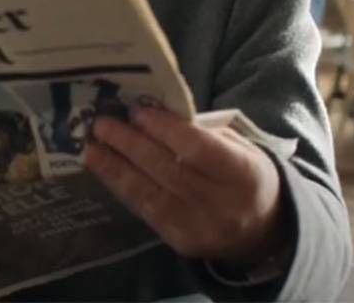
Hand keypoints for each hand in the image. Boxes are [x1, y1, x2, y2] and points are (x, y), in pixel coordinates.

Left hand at [84, 105, 286, 268]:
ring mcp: (200, 227)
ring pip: (150, 193)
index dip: (164, 129)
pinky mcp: (180, 242)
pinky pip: (145, 210)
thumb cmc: (243, 175)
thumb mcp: (238, 148)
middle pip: (168, 170)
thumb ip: (202, 133)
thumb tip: (153, 113)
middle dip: (130, 145)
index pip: (198, 149)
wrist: (262, 230)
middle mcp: (222, 205)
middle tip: (102, 124)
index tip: (136, 111)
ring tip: (91, 148)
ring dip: (115, 167)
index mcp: (243, 174)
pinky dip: (122, 187)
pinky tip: (103, 169)